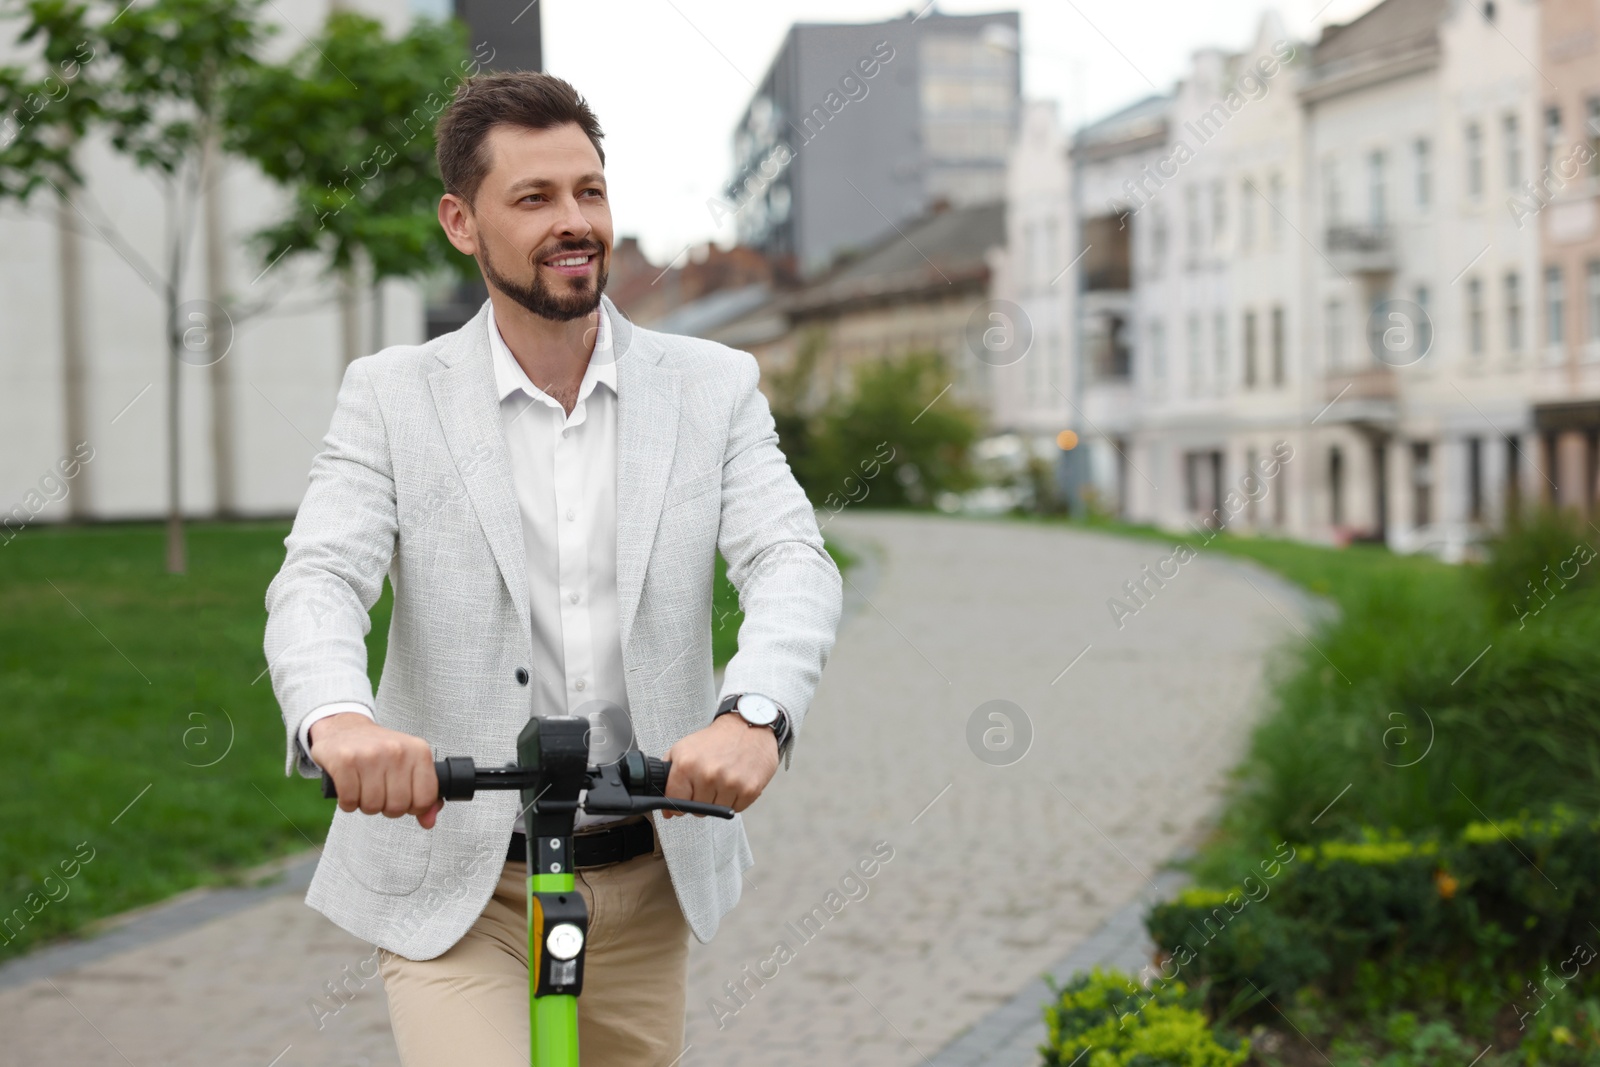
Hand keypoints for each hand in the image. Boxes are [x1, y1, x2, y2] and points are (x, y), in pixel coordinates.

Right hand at [309, 712, 442, 828]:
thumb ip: (424, 794)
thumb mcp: (409, 765)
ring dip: (366, 804)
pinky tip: (349, 788)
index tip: (403, 798)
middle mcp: (397, 750)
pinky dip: (348, 802)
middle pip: (398, 806)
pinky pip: (349, 801)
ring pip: (373, 806)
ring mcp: (371, 755)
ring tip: (364, 788)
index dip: (413, 807)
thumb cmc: (379, 750)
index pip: (425, 799)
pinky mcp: (345, 760)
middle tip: (380, 792)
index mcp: (419, 751)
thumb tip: (429, 822)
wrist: (345, 727)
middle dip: (387, 807)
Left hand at [661, 713, 778, 817]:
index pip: (675, 803)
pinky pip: (736, 809)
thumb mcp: (683, 749)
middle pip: (697, 810)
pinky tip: (735, 782)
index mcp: (687, 764)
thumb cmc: (716, 740)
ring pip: (716, 812)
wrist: (747, 728)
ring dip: (718, 800)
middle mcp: (707, 774)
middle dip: (700, 799)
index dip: (679, 803)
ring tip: (722, 779)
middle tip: (708, 780)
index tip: (685, 796)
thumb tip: (667, 811)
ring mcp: (729, 783)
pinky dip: (735, 800)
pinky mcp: (748, 789)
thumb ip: (668, 778)